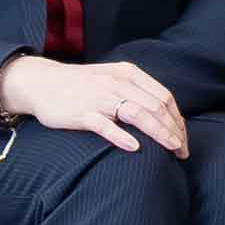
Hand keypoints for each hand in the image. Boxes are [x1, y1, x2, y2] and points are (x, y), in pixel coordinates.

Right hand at [0, 52, 190, 154]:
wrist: (41, 83)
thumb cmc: (81, 86)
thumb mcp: (112, 80)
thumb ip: (136, 93)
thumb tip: (164, 117)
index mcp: (128, 74)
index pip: (163, 97)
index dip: (178, 119)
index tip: (183, 139)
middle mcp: (117, 83)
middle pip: (155, 107)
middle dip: (173, 130)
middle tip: (182, 151)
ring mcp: (99, 97)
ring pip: (137, 114)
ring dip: (158, 132)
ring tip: (171, 148)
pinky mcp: (81, 112)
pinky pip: (105, 125)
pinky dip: (122, 136)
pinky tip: (135, 148)